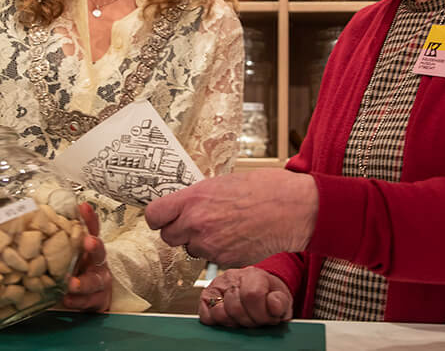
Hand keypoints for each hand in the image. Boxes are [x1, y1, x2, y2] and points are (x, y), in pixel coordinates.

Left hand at [60, 203, 111, 312]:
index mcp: (88, 248)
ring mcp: (99, 281)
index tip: (83, 206)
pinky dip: (79, 301)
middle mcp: (96, 262)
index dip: (89, 218)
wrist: (93, 298)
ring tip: (72, 283)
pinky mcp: (98, 299)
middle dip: (94, 245)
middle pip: (99, 251)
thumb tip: (27, 225)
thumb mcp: (68, 255)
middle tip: (87, 242)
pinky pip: (90, 301)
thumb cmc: (76, 271)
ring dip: (83, 281)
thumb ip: (55, 243)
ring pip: (95, 280)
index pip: (90, 229)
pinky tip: (68, 300)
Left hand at [144, 169, 317, 267]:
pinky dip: (219, 251)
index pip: (154, 215)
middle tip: (195, 223)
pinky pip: (211, 259)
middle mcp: (197, 224)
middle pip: (168, 237)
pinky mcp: (225, 261)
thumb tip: (184, 206)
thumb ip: (198, 198)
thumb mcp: (221, 183)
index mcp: (194, 200)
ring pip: (191, 249)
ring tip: (223, 227)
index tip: (163, 217)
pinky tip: (236, 236)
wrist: (291, 208)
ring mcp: (210, 246)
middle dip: (179, 231)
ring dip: (200, 242)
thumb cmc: (263, 189)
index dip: (158, 217)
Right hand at [199, 268, 292, 327]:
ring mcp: (217, 286)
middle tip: (257, 320)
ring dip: (234, 323)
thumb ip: (280, 302)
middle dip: (249, 321)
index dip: (261, 313)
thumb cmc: (268, 295)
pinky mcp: (206, 297)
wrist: (258, 289)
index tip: (268, 318)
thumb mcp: (281, 298)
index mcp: (253, 274)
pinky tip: (231, 318)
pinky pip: (206, 316)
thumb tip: (274, 305)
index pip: (252, 295)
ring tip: (244, 319)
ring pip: (220, 313)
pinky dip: (218, 323)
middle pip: (236, 307)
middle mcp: (232, 277)